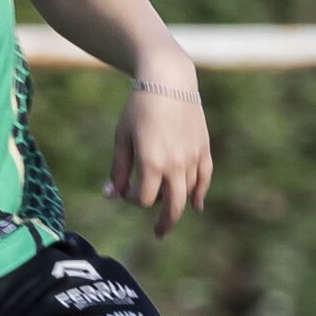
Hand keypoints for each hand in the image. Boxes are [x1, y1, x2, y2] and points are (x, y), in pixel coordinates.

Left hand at [107, 82, 212, 236]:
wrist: (169, 81)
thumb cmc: (138, 109)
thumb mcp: (122, 138)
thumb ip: (118, 169)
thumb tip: (111, 195)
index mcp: (151, 163)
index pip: (145, 199)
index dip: (134, 200)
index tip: (127, 191)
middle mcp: (175, 165)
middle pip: (172, 206)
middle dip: (164, 221)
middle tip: (158, 233)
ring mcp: (192, 157)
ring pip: (188, 192)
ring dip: (178, 204)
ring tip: (170, 213)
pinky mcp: (203, 148)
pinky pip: (204, 177)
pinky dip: (200, 193)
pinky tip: (197, 205)